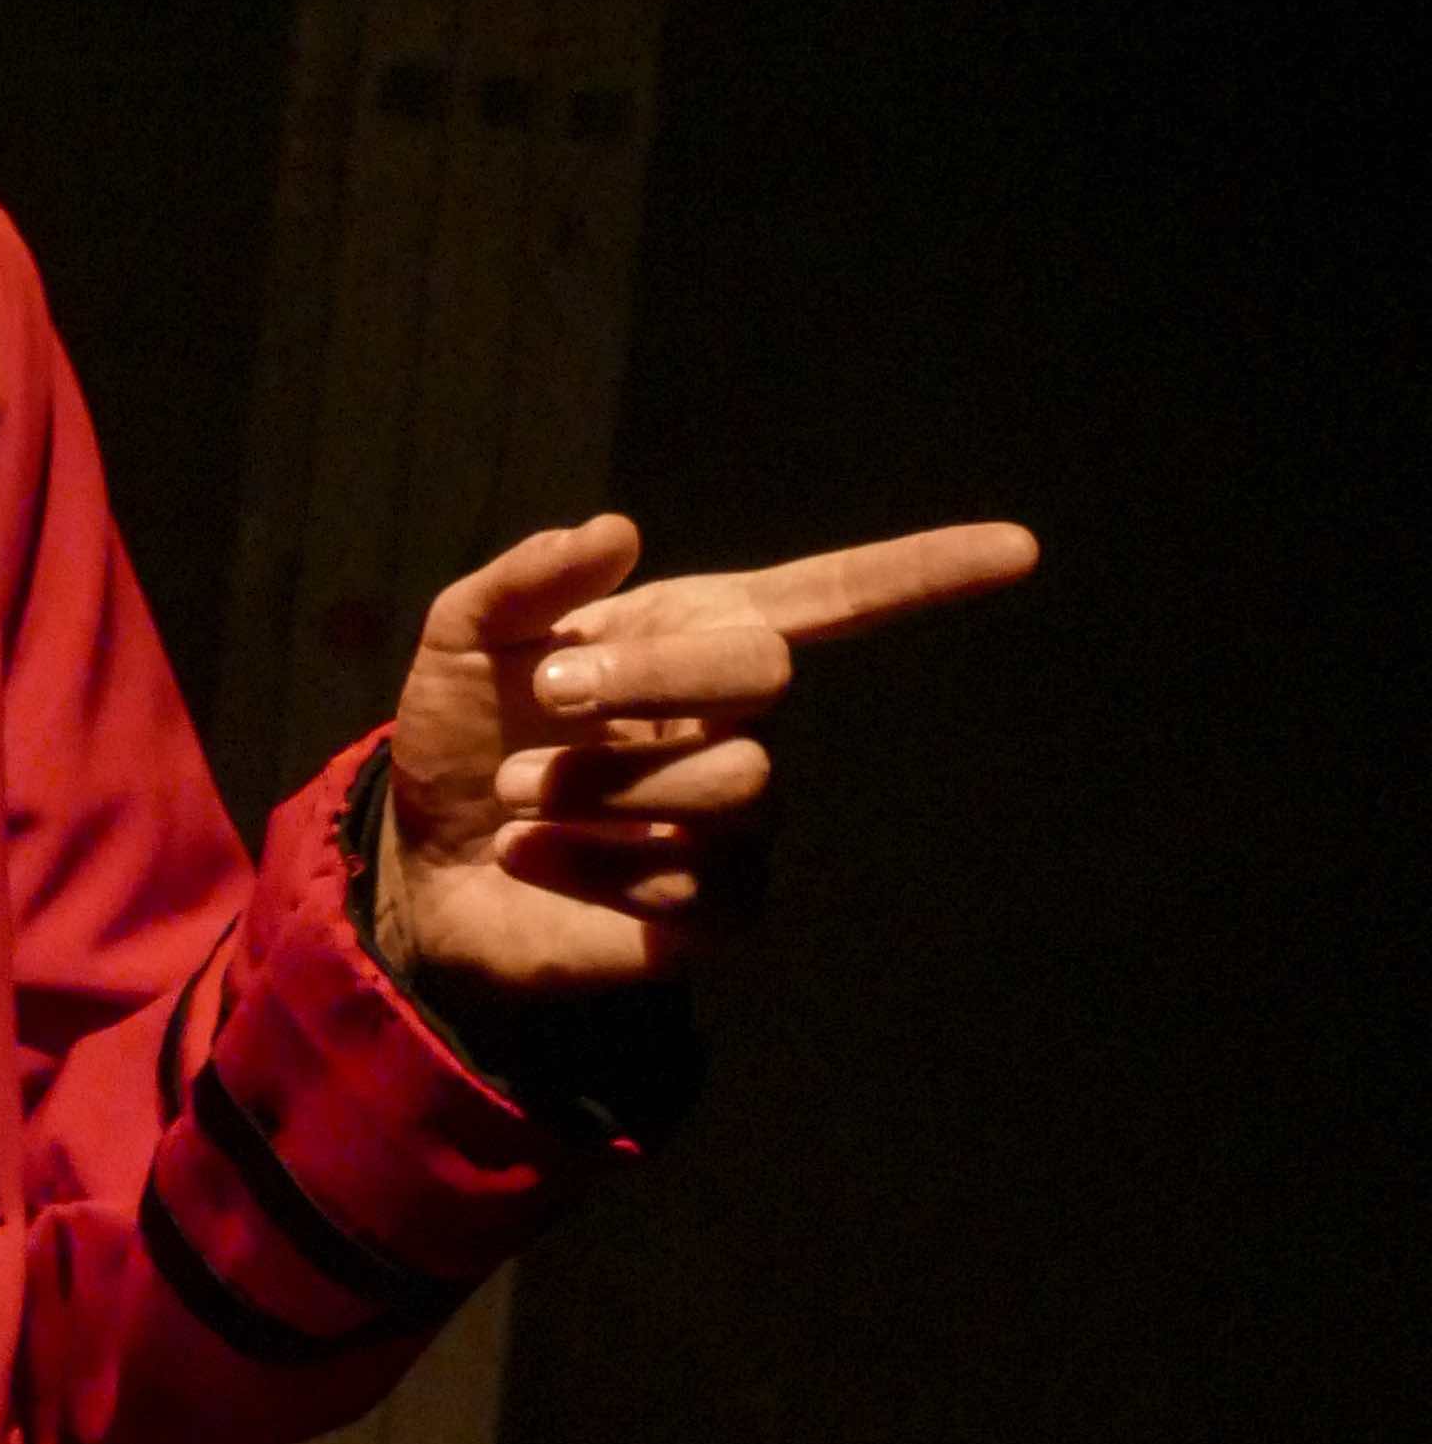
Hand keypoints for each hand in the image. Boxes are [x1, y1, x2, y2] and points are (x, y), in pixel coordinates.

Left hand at [377, 507, 1039, 998]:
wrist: (423, 860)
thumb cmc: (462, 736)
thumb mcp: (463, 639)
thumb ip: (527, 581)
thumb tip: (616, 531)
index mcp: (698, 634)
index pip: (837, 598)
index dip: (925, 572)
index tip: (1020, 550)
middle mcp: (737, 723)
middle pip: (762, 676)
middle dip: (648, 678)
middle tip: (547, 699)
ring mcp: (737, 821)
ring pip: (728, 784)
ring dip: (599, 785)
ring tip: (518, 796)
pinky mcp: (716, 912)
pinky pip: (697, 884)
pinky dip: (593, 866)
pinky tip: (535, 857)